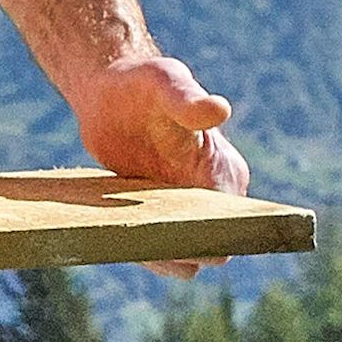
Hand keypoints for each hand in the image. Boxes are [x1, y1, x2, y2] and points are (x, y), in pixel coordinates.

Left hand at [63, 50, 247, 279]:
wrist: (108, 93)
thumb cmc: (142, 82)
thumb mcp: (164, 83)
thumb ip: (188, 100)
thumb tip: (219, 110)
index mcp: (226, 172)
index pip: (233, 223)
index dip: (208, 235)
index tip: (171, 230)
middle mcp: (215, 197)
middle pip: (213, 250)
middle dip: (183, 252)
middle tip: (140, 235)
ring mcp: (187, 210)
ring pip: (186, 260)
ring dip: (160, 257)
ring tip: (125, 235)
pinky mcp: (160, 218)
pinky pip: (159, 253)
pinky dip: (143, 253)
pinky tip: (117, 239)